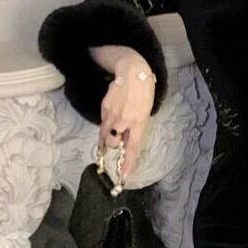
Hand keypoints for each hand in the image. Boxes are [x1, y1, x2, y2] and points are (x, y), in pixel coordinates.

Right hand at [97, 49, 154, 179]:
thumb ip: (134, 128)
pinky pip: (103, 121)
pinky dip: (106, 123)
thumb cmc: (144, 93)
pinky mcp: (104, 106)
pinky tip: (113, 113)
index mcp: (138, 122)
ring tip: (112, 129)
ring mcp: (112, 113)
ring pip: (104, 134)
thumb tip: (124, 141)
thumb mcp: (144, 113)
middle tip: (117, 138)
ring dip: (107, 136)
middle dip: (112, 145)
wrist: (133, 72)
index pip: (131, 147)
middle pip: (111, 143)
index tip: (123, 176)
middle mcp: (123, 120)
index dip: (127, 163)